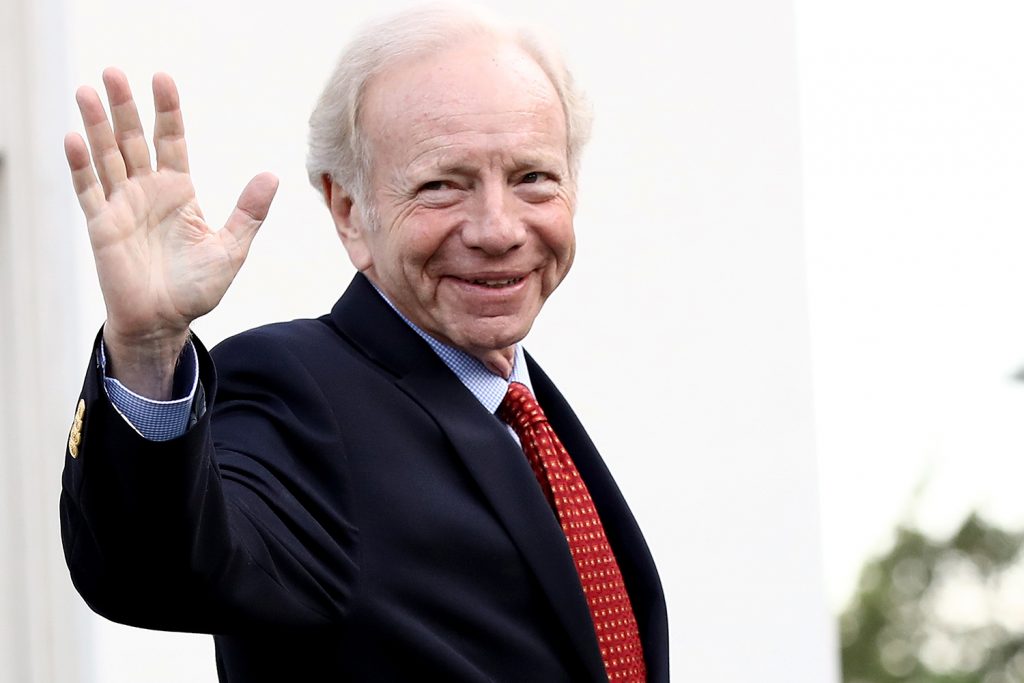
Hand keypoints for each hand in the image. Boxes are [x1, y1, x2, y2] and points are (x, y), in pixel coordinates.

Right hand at [65, 68, 277, 396]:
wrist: (165, 322)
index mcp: (179, 192)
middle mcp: (148, 191)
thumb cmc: (197, 288)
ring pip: (107, 156)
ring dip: (96, 125)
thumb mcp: (231, 248)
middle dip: (126, 106)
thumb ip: (249, 211)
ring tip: (88, 91)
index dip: (168, 111)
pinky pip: (88, 190)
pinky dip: (81, 165)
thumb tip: (272, 175)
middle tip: (115, 72)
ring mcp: (122, 206)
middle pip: (134, 139)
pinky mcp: (102, 226)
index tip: (163, 78)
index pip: (172, 140)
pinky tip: (74, 138)